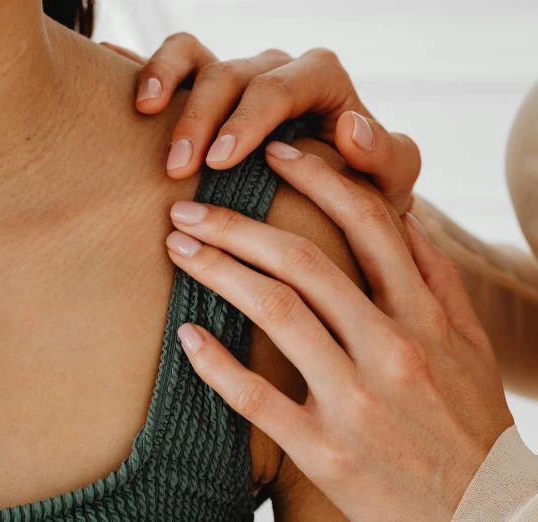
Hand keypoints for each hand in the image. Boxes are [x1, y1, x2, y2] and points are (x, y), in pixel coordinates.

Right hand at [103, 34, 418, 214]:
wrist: (333, 198)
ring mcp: (236, 77)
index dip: (246, 120)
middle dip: (199, 118)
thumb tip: (350, 127)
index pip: (279, 87)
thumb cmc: (362, 191)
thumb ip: (386, 156)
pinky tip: (114, 68)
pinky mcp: (204, 89)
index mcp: (319, 81)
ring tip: (144, 112)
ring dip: (164, 80)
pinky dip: (142, 64)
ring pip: (193, 54)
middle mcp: (273, 70)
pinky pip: (171, 61)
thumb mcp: (390, 182)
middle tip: (176, 168)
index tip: (219, 161)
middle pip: (229, 74)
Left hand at [164, 141, 513, 520]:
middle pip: (304, 261)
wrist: (480, 515)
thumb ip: (435, 280)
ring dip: (218, 272)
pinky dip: (215, 362)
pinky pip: (256, 398)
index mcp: (426, 316)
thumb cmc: (468, 421)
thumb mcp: (470, 344)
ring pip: (277, 314)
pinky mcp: (324, 451)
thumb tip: (398, 220)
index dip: (318, 179)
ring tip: (179, 249)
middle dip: (238, 224)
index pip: (369, 223)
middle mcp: (392, 349)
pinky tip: (185, 334)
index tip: (274, 153)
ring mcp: (356, 401)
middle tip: (189, 206)